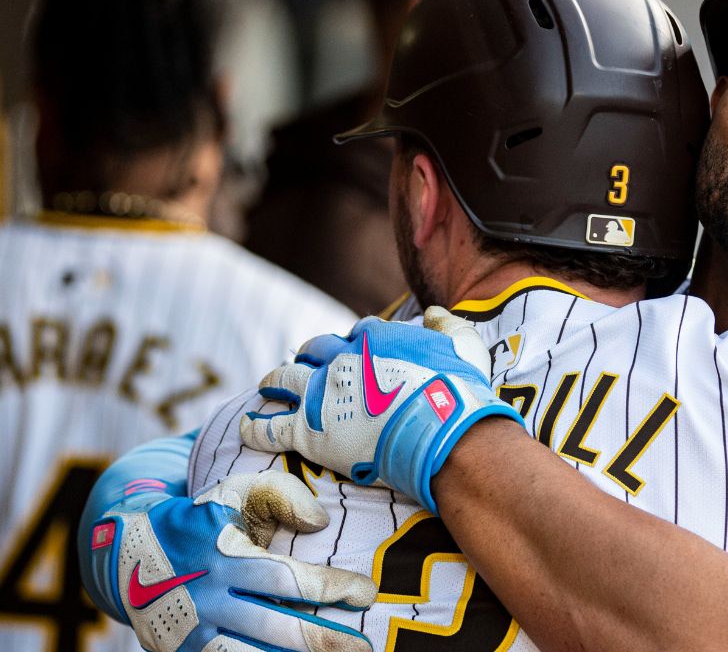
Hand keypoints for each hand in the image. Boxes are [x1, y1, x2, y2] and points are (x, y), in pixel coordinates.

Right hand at [88, 470, 376, 651]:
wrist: (126, 550)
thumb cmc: (201, 518)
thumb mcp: (235, 491)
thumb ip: (282, 494)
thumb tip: (321, 523)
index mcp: (225, 557)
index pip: (288, 580)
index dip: (331, 589)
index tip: (367, 592)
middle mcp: (209, 598)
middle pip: (275, 629)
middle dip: (324, 640)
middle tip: (363, 646)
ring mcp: (192, 632)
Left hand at [239, 308, 523, 512]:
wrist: (439, 428)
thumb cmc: (455, 390)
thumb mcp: (463, 345)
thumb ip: (446, 324)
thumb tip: (434, 312)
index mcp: (374, 337)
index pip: (357, 332)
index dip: (354, 343)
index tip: (356, 352)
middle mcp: (341, 358)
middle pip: (314, 350)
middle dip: (309, 356)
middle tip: (306, 365)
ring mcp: (320, 393)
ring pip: (284, 379)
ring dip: (275, 381)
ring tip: (270, 386)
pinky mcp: (307, 430)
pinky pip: (270, 426)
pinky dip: (257, 426)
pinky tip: (249, 425)